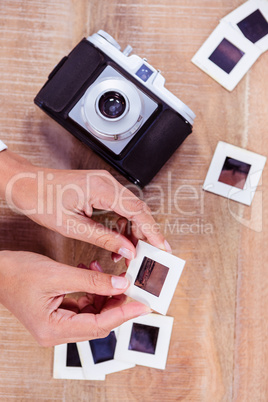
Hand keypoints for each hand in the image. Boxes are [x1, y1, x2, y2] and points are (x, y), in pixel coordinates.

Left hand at [0, 151, 170, 258]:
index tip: (161, 247)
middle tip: (149, 256)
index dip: (152, 230)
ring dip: (133, 232)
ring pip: (130, 209)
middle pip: (138, 209)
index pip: (137, 209)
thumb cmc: (41, 199)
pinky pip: (120, 208)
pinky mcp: (100, 190)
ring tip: (129, 255)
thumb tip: (127, 249)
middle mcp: (106, 182)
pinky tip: (118, 242)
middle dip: (146, 234)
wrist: (25, 185)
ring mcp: (104, 184)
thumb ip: (103, 237)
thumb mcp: (72, 226)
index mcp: (100, 188)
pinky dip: (123, 226)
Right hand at [0, 250, 150, 345]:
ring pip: (92, 313)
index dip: (124, 314)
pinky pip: (82, 306)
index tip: (143, 305)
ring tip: (103, 270)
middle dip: (116, 302)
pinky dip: (91, 290)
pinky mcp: (57, 314)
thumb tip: (121, 284)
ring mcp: (56, 324)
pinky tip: (89, 272)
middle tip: (131, 284)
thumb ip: (92, 281)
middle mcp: (56, 333)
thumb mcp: (58, 274)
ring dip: (102, 292)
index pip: (99, 325)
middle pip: (98, 322)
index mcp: (53, 329)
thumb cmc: (17, 273)